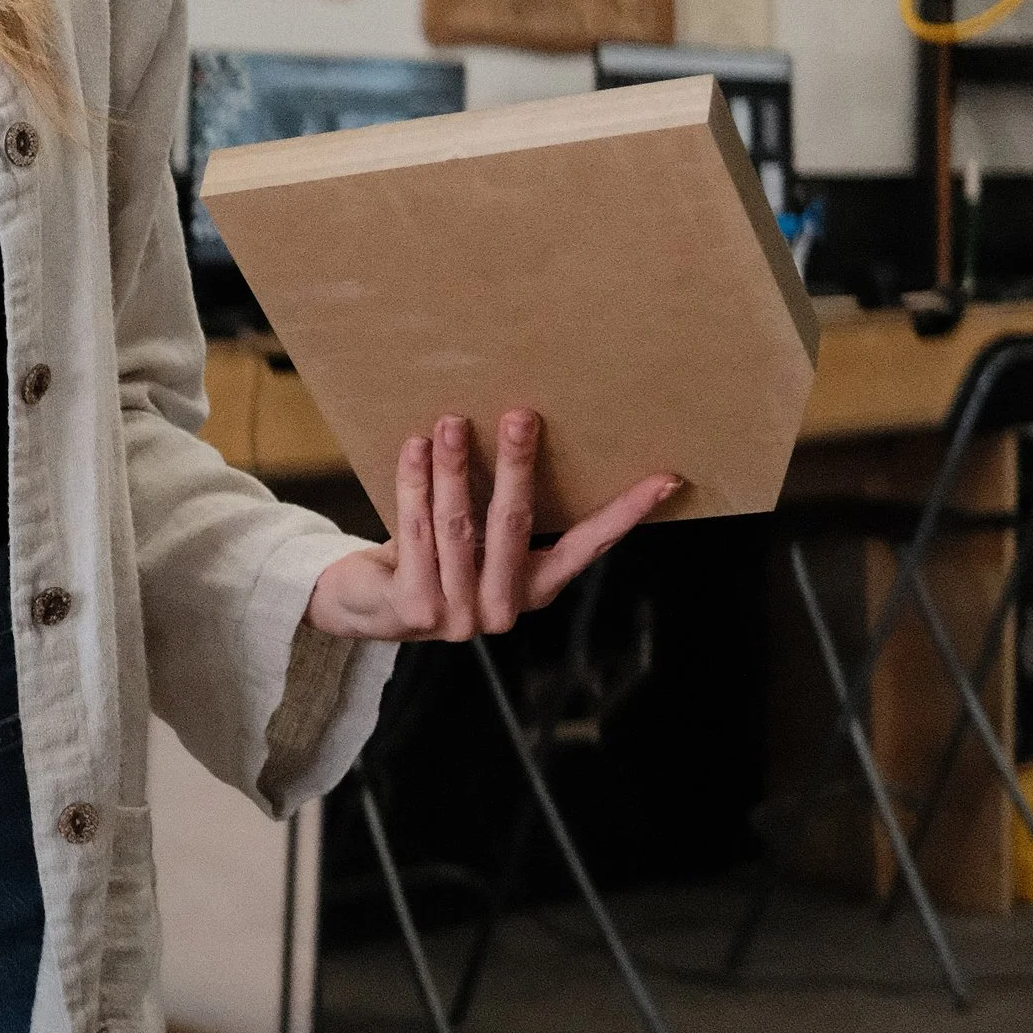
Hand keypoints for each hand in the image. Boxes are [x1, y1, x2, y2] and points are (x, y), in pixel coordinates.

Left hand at [304, 410, 678, 644]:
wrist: (368, 606)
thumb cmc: (434, 558)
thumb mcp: (480, 539)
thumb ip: (505, 510)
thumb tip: (531, 430)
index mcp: (533, 589)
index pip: (588, 547)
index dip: (625, 513)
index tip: (665, 478)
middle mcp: (503, 609)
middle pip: (516, 526)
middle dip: (518, 466)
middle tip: (520, 416)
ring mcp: (459, 615)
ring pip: (459, 526)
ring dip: (455, 468)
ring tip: (453, 421)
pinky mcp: (414, 609)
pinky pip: (417, 532)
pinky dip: (415, 485)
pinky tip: (415, 448)